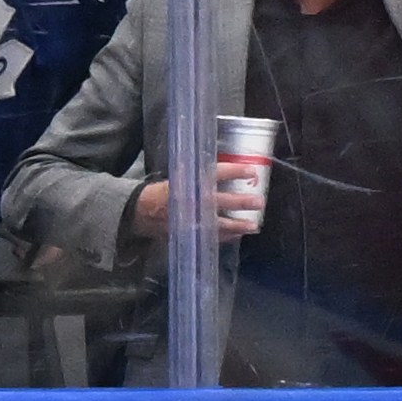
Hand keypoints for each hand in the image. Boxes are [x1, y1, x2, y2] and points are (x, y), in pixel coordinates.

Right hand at [130, 166, 264, 242]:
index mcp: (189, 183)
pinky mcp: (190, 233)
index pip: (215, 174)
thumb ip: (196, 172)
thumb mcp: (178, 176)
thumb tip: (218, 163)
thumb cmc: (164, 191)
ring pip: (219, 224)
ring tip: (254, 226)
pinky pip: (211, 237)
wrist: (142, 212)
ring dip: (238, 225)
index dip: (234, 171)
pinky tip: (238, 235)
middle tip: (259, 201)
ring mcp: (191, 220)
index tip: (251, 170)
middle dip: (241, 202)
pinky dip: (226, 237)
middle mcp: (191, 201)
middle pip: (221, 201)